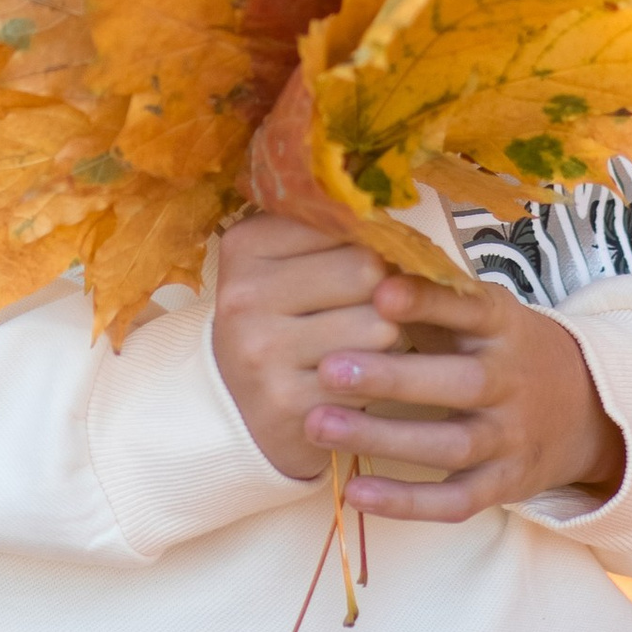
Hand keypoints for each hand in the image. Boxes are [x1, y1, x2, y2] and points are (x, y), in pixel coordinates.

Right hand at [213, 213, 404, 480]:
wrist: (237, 408)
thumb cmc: (277, 322)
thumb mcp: (283, 264)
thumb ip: (331, 234)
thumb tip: (394, 228)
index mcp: (244, 246)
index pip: (345, 223)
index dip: (364, 246)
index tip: (352, 267)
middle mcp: (244, 296)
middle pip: (367, 270)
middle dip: (381, 292)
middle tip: (363, 311)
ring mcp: (261, 352)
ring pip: (379, 327)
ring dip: (383, 340)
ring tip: (356, 347)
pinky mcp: (287, 403)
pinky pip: (369, 380)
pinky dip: (372, 382)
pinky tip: (347, 383)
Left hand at [313, 271, 627, 524]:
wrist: (584, 409)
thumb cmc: (502, 348)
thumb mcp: (482, 312)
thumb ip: (431, 291)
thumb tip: (357, 248)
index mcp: (505, 326)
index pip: (470, 309)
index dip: (428, 302)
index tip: (379, 290)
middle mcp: (512, 382)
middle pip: (459, 383)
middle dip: (394, 378)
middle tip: (329, 368)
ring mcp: (510, 438)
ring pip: (450, 445)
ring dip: (383, 438)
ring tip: (319, 425)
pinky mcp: (502, 485)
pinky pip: (454, 501)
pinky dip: (407, 502)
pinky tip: (354, 492)